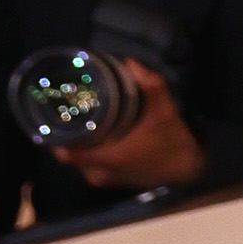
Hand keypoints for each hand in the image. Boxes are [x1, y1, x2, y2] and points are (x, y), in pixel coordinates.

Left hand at [55, 69, 205, 191]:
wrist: (190, 168)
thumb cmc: (173, 140)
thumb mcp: (164, 108)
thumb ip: (149, 84)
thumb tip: (131, 63)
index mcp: (107, 157)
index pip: (64, 152)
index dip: (54, 134)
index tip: (53, 114)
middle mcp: (100, 172)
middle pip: (68, 153)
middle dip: (66, 134)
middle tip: (66, 110)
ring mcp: (105, 179)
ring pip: (79, 160)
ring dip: (77, 143)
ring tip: (79, 120)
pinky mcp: (112, 180)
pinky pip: (89, 166)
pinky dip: (88, 151)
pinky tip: (94, 134)